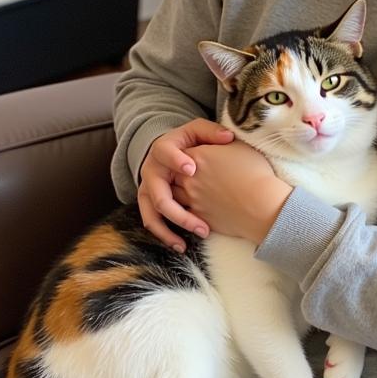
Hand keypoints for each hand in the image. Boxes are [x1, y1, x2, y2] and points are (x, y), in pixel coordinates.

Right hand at [137, 119, 234, 251]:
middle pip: (157, 192)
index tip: (192, 169)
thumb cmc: (189, 142)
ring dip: (169, 229)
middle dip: (178, 210)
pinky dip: (165, 235)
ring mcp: (148, 189)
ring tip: (189, 241)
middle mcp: (151, 170)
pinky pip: (153, 222)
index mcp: (162, 148)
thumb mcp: (198, 131)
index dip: (175, 160)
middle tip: (200, 223)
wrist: (170, 152)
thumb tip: (229, 137)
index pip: (164, 152)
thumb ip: (212, 132)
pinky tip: (181, 246)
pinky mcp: (149, 204)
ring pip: (151, 213)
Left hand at [172, 139, 292, 243]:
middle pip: (174, 174)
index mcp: (198, 156)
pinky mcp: (198, 217)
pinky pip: (185, 214)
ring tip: (195, 194)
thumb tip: (219, 139)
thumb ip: (221, 141)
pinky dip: (189, 213)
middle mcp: (190, 178)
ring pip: (175, 196)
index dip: (189, 156)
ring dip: (182, 194)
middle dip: (180, 175)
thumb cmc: (255, 173)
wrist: (262, 204)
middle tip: (193, 176)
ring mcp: (192, 198)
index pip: (181, 152)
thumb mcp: (240, 146)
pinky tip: (201, 210)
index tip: (199, 159)